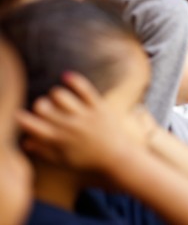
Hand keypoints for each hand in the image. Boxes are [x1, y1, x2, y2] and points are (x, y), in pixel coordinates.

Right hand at [17, 72, 149, 173]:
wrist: (117, 158)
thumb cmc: (87, 160)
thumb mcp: (63, 160)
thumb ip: (43, 150)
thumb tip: (25, 140)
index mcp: (57, 140)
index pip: (32, 125)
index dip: (23, 118)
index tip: (23, 115)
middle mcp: (69, 127)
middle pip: (43, 107)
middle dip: (40, 104)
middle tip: (44, 107)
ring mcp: (84, 116)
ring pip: (60, 96)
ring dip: (55, 94)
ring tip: (58, 98)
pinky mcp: (99, 107)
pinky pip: (85, 90)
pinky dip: (74, 80)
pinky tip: (66, 76)